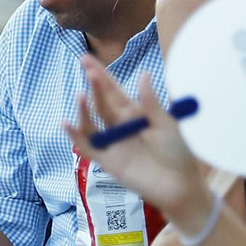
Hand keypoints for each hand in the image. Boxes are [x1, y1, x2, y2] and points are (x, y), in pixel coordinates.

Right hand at [64, 57, 213, 228]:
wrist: (179, 185)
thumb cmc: (177, 154)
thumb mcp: (166, 125)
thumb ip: (151, 103)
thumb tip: (143, 74)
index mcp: (135, 115)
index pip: (114, 91)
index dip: (101, 76)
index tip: (88, 60)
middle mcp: (120, 126)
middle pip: (101, 102)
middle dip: (93, 84)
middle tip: (84, 64)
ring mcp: (112, 143)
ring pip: (92, 122)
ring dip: (84, 109)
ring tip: (81, 95)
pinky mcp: (107, 161)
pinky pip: (87, 147)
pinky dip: (75, 136)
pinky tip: (67, 124)